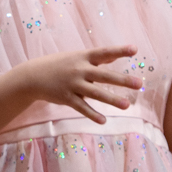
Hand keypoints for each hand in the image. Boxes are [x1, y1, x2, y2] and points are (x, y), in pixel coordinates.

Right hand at [21, 45, 141, 122]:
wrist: (32, 76)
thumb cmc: (58, 65)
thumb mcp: (76, 57)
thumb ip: (96, 58)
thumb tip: (116, 56)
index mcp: (83, 57)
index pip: (104, 53)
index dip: (119, 51)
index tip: (135, 49)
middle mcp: (79, 70)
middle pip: (104, 75)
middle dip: (122, 80)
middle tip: (139, 83)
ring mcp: (72, 84)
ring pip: (95, 93)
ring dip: (111, 99)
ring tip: (126, 105)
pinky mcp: (66, 98)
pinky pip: (82, 107)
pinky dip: (92, 114)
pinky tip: (103, 121)